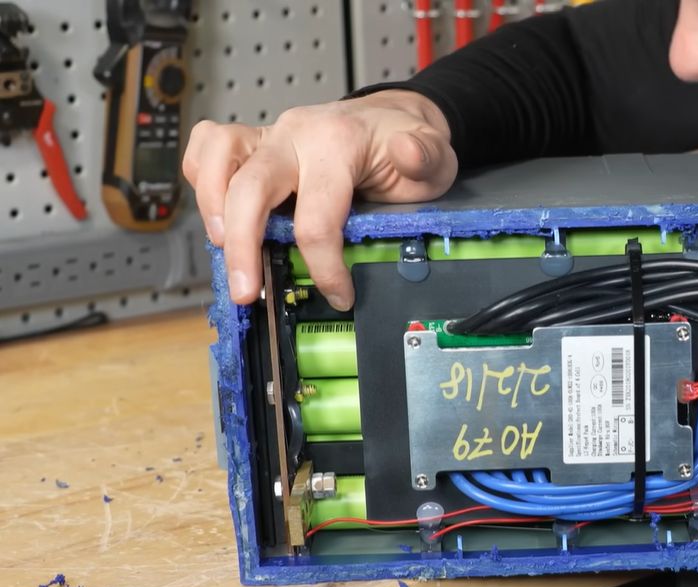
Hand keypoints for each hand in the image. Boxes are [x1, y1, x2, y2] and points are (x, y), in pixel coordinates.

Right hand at [182, 90, 457, 309]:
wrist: (388, 118)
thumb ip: (425, 157)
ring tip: (224, 252)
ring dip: (211, 209)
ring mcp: (269, 135)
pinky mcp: (253, 141)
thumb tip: (408, 153)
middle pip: (250, 188)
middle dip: (243, 246)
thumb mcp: (433, 155)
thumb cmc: (403, 145)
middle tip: (246, 291)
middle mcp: (295, 134)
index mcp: (339, 143)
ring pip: (216, 158)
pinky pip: (207, 146)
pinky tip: (217, 215)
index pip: (317, 216)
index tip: (339, 295)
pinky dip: (201, 179)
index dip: (324, 266)